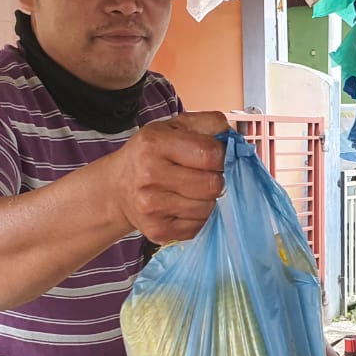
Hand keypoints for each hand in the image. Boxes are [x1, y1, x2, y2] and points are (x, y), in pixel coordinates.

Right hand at [108, 111, 228, 243]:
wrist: (118, 188)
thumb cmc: (152, 154)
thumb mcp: (174, 127)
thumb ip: (209, 124)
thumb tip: (238, 140)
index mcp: (154, 144)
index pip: (211, 154)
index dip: (224, 156)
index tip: (218, 157)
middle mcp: (150, 175)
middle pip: (213, 185)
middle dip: (217, 179)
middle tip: (207, 175)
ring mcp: (152, 207)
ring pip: (209, 208)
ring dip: (210, 200)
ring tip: (194, 191)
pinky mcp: (158, 231)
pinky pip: (200, 227)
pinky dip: (200, 218)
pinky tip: (186, 206)